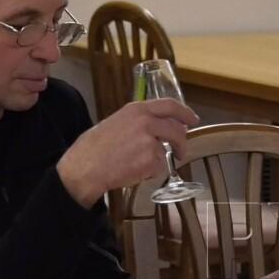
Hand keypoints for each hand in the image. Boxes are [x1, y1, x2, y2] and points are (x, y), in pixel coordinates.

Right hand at [56, 98, 199, 207]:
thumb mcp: (116, 122)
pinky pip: (158, 168)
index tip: (193, 120)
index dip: (185, 113)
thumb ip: (138, 122)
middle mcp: (146, 122)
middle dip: (182, 143)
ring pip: (164, 153)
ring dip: (155, 161)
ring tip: (134, 165)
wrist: (85, 167)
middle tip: (181, 152)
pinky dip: (149, 173)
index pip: (169, 105)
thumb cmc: (94, 147)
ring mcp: (149, 141)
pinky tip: (131, 172)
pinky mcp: (150, 160)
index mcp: (136, 109)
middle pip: (176, 131)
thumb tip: (159, 128)